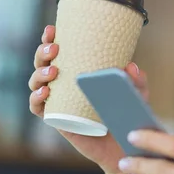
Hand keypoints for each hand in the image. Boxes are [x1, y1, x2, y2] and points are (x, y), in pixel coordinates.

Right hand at [28, 25, 149, 173]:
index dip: (50, 39)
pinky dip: (36, 99)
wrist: (124, 144)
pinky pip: (39, 109)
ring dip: (39, 74)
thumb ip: (137, 81)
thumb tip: (130, 66)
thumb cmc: (127, 113)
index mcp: (79, 72)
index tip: (52, 29)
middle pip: (43, 64)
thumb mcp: (137, 94)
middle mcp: (65, 84)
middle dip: (42, 53)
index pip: (61, 52)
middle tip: (55, 49)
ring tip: (53, 71)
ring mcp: (59, 102)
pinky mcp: (57, 120)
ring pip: (37, 84)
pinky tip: (45, 92)